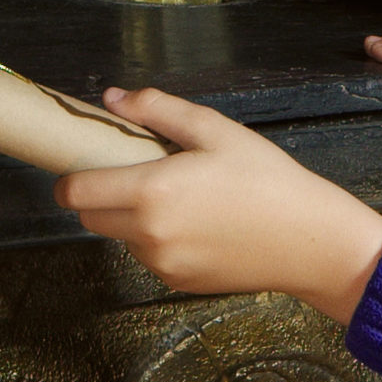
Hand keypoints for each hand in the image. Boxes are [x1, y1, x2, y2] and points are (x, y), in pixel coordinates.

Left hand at [55, 87, 381, 324]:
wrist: (311, 241)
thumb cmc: (267, 179)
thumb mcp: (215, 130)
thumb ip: (157, 110)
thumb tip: (114, 98)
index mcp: (151, 192)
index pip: (75, 192)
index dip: (70, 177)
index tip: (85, 162)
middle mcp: (149, 234)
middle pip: (89, 217)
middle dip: (100, 195)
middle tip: (136, 173)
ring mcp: (162, 264)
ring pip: (120, 237)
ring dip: (130, 218)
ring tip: (177, 197)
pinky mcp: (178, 283)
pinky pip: (148, 257)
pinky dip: (157, 240)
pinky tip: (196, 224)